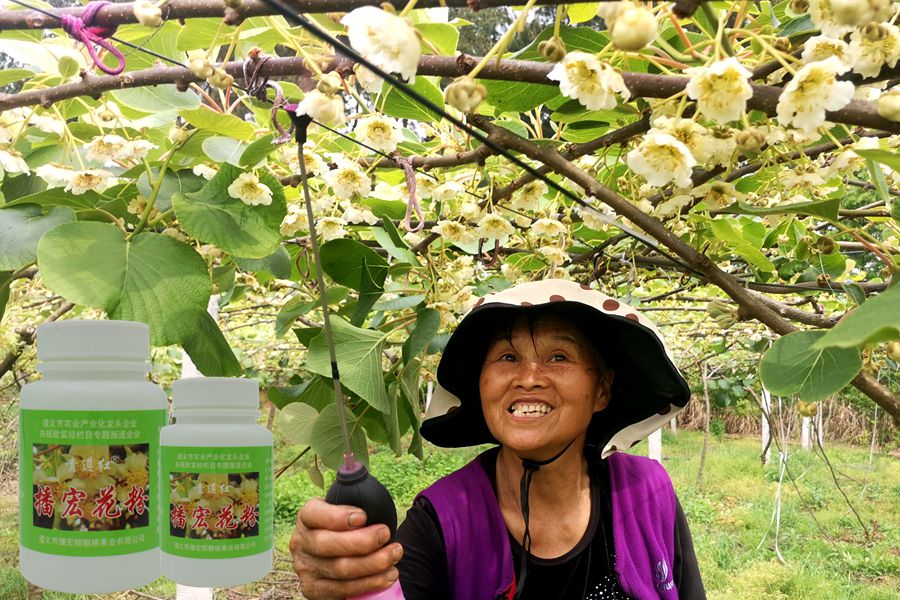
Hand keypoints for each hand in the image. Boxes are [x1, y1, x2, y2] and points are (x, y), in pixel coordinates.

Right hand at [289, 497, 403, 599]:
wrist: (327, 558)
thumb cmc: (342, 527)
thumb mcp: (341, 508)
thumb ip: (351, 496)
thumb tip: (358, 470)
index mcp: (307, 517)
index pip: (314, 514)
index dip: (337, 516)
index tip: (363, 516)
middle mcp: (301, 542)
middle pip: (328, 545)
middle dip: (362, 541)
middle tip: (386, 534)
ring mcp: (305, 568)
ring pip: (340, 569)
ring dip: (373, 563)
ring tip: (395, 553)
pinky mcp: (314, 589)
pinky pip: (344, 589)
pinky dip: (370, 583)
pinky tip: (388, 574)